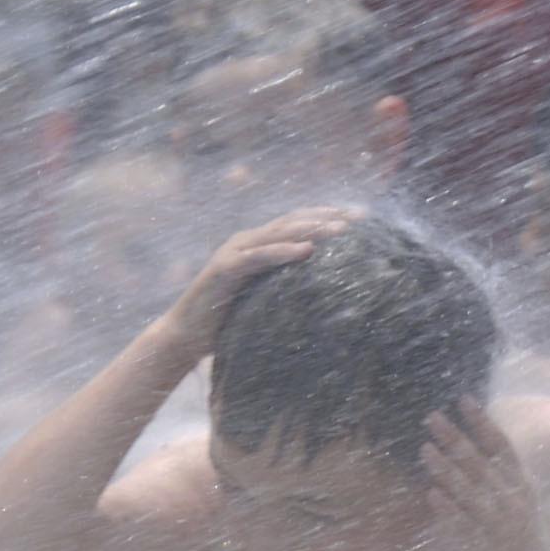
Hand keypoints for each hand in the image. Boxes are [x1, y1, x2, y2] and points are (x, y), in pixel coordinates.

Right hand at [160, 208, 352, 362]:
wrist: (188, 334)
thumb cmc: (231, 320)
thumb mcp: (270, 298)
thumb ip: (291, 286)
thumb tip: (332, 292)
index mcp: (259, 246)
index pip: (297, 224)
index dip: (326, 216)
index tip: (361, 217)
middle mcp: (246, 242)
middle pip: (292, 222)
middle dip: (326, 217)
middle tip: (359, 216)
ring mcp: (234, 252)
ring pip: (277, 234)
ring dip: (311, 229)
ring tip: (340, 228)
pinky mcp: (225, 269)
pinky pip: (257, 257)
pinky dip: (282, 251)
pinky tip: (307, 250)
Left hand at [421, 400, 549, 550]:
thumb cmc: (522, 527)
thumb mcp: (521, 494)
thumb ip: (501, 468)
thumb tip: (476, 433)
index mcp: (521, 483)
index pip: (502, 447)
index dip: (483, 423)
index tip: (463, 400)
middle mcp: (512, 501)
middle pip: (481, 465)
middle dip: (455, 440)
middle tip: (431, 418)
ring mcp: (499, 525)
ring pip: (471, 493)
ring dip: (447, 471)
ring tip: (425, 450)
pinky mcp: (485, 547)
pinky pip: (464, 527)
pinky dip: (449, 512)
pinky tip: (432, 495)